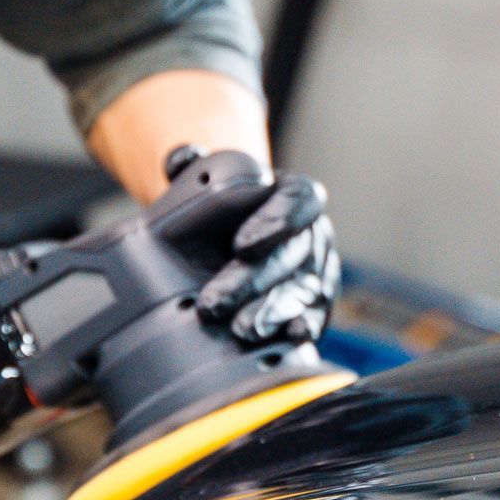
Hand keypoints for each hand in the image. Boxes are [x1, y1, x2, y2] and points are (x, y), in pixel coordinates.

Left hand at [192, 168, 340, 346]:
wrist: (233, 239)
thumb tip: (181, 160)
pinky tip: (287, 340)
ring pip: (303, 292)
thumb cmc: (222, 209)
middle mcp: (314, 233)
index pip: (297, 202)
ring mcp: (318, 271)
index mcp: (295, 194)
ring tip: (239, 331)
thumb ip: (194, 165)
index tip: (241, 244)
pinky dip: (303, 329)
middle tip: (212, 303)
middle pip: (292, 255)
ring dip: (271, 313)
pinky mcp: (317, 306)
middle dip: (253, 282)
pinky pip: (317, 317)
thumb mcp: (207, 181)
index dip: (275, 222)